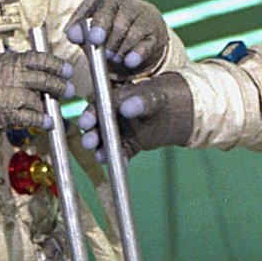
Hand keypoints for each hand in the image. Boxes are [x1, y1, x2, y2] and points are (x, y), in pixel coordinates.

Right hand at [0, 50, 73, 134]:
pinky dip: (42, 120)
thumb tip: (43, 64)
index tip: (67, 71)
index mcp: (13, 61)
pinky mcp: (8, 113)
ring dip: (47, 105)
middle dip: (59, 86)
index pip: (42, 59)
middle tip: (68, 91)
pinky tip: (47, 122)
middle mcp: (13, 76)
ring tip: (51, 108)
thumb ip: (18, 62)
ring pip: (39, 100)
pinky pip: (31, 117)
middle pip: (45, 80)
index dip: (58, 65)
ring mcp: (11, 95)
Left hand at [66, 0, 167, 77]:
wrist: (140, 35)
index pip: (105, 10)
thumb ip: (81, 33)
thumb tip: (72, 34)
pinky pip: (147, 46)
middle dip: (110, 45)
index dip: (100, 25)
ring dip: (121, 51)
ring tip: (116, 58)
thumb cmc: (111, 32)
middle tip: (105, 55)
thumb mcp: (93, 31)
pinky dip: (137, 55)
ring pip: (132, 36)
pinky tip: (130, 61)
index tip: (96, 39)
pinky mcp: (156, 35)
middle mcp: (130, 7)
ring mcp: (145, 20)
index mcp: (111, 2)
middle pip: (119, 26)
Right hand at [77, 70, 193, 155]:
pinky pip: (123, 154)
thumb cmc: (161, 96)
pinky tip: (122, 166)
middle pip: (97, 128)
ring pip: (107, 144)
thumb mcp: (153, 95)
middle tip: (88, 143)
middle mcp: (112, 118)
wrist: (175, 110)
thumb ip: (141, 100)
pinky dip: (121, 161)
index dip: (89, 115)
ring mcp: (120, 133)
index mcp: (113, 101)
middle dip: (91, 136)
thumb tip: (126, 108)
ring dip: (101, 151)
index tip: (86, 123)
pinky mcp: (129, 146)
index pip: (97, 108)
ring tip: (100, 157)